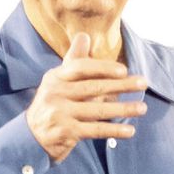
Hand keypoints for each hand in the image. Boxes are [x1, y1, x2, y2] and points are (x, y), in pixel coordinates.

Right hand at [26, 33, 146, 162]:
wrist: (30, 137)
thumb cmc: (52, 105)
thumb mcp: (58, 81)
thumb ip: (74, 61)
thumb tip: (84, 35)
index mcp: (55, 77)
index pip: (80, 67)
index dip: (103, 68)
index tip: (124, 70)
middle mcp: (55, 93)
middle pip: (93, 88)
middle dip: (121, 85)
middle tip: (143, 83)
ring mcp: (59, 113)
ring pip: (97, 110)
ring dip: (123, 109)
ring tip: (142, 108)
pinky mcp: (65, 132)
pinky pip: (95, 130)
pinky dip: (114, 130)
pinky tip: (130, 131)